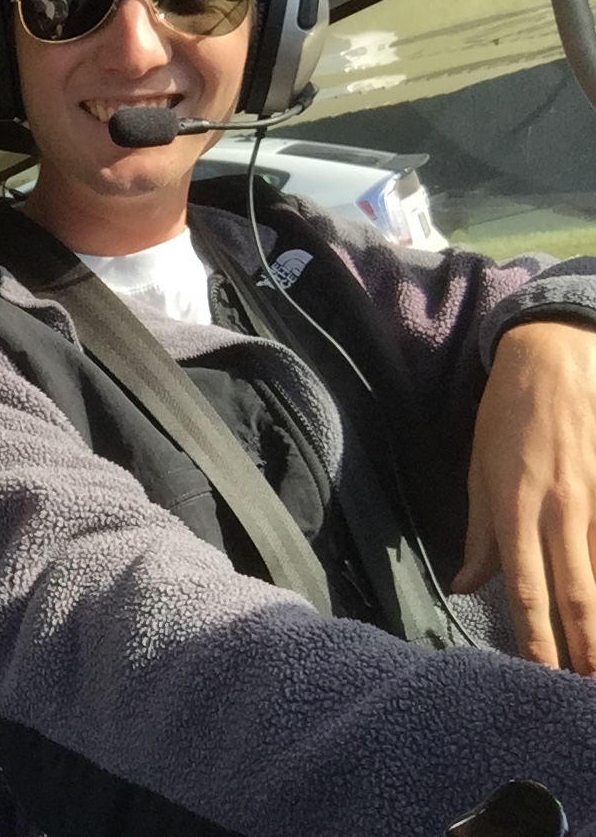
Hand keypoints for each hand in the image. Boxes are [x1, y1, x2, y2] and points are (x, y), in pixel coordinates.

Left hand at [455, 320, 595, 673]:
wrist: (554, 358)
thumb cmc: (507, 417)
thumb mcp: (479, 472)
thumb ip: (480, 536)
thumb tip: (465, 587)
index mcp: (515, 509)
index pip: (525, 589)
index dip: (535, 638)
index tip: (542, 677)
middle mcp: (561, 509)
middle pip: (578, 593)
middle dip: (587, 647)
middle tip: (586, 689)